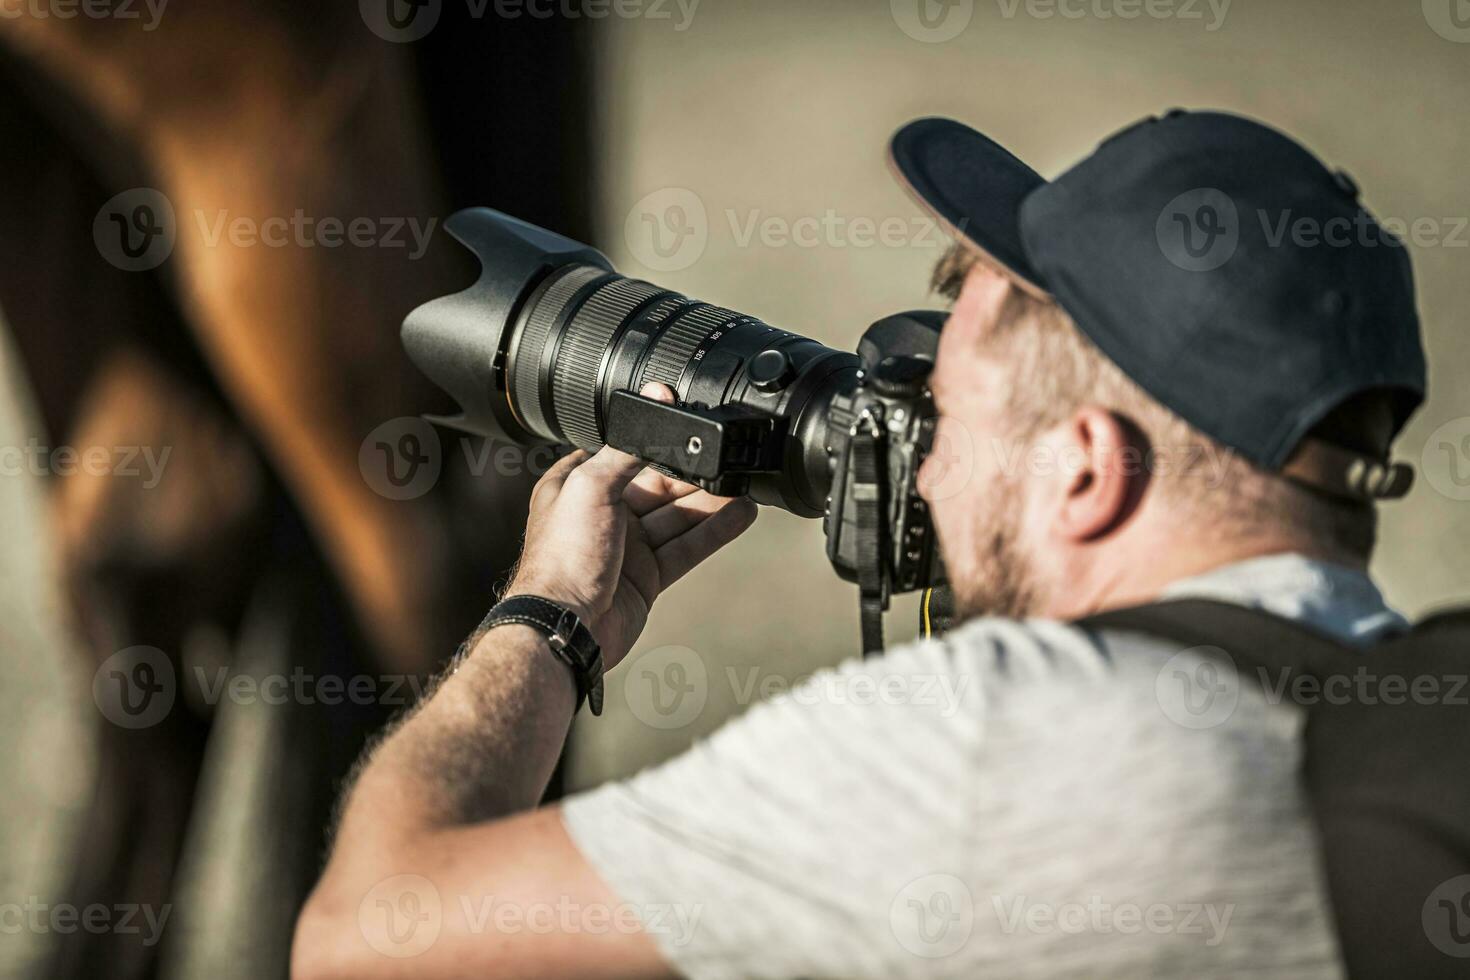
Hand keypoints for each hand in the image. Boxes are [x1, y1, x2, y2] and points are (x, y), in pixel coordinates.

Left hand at [505, 383, 758, 668]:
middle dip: (694, 475)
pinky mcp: (648, 577)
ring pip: (678, 517)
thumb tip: (654, 404)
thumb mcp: (592, 486)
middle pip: (659, 486)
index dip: (659, 442)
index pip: (627, 453)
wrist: (565, 628)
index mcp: (579, 485)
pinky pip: (687, 548)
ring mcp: (627, 547)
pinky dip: (715, 532)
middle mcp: (603, 514)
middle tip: (730, 459)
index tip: (692, 428)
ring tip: (746, 485)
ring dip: (712, 502)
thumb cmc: (562, 558)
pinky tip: (741, 515)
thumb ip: (628, 447)